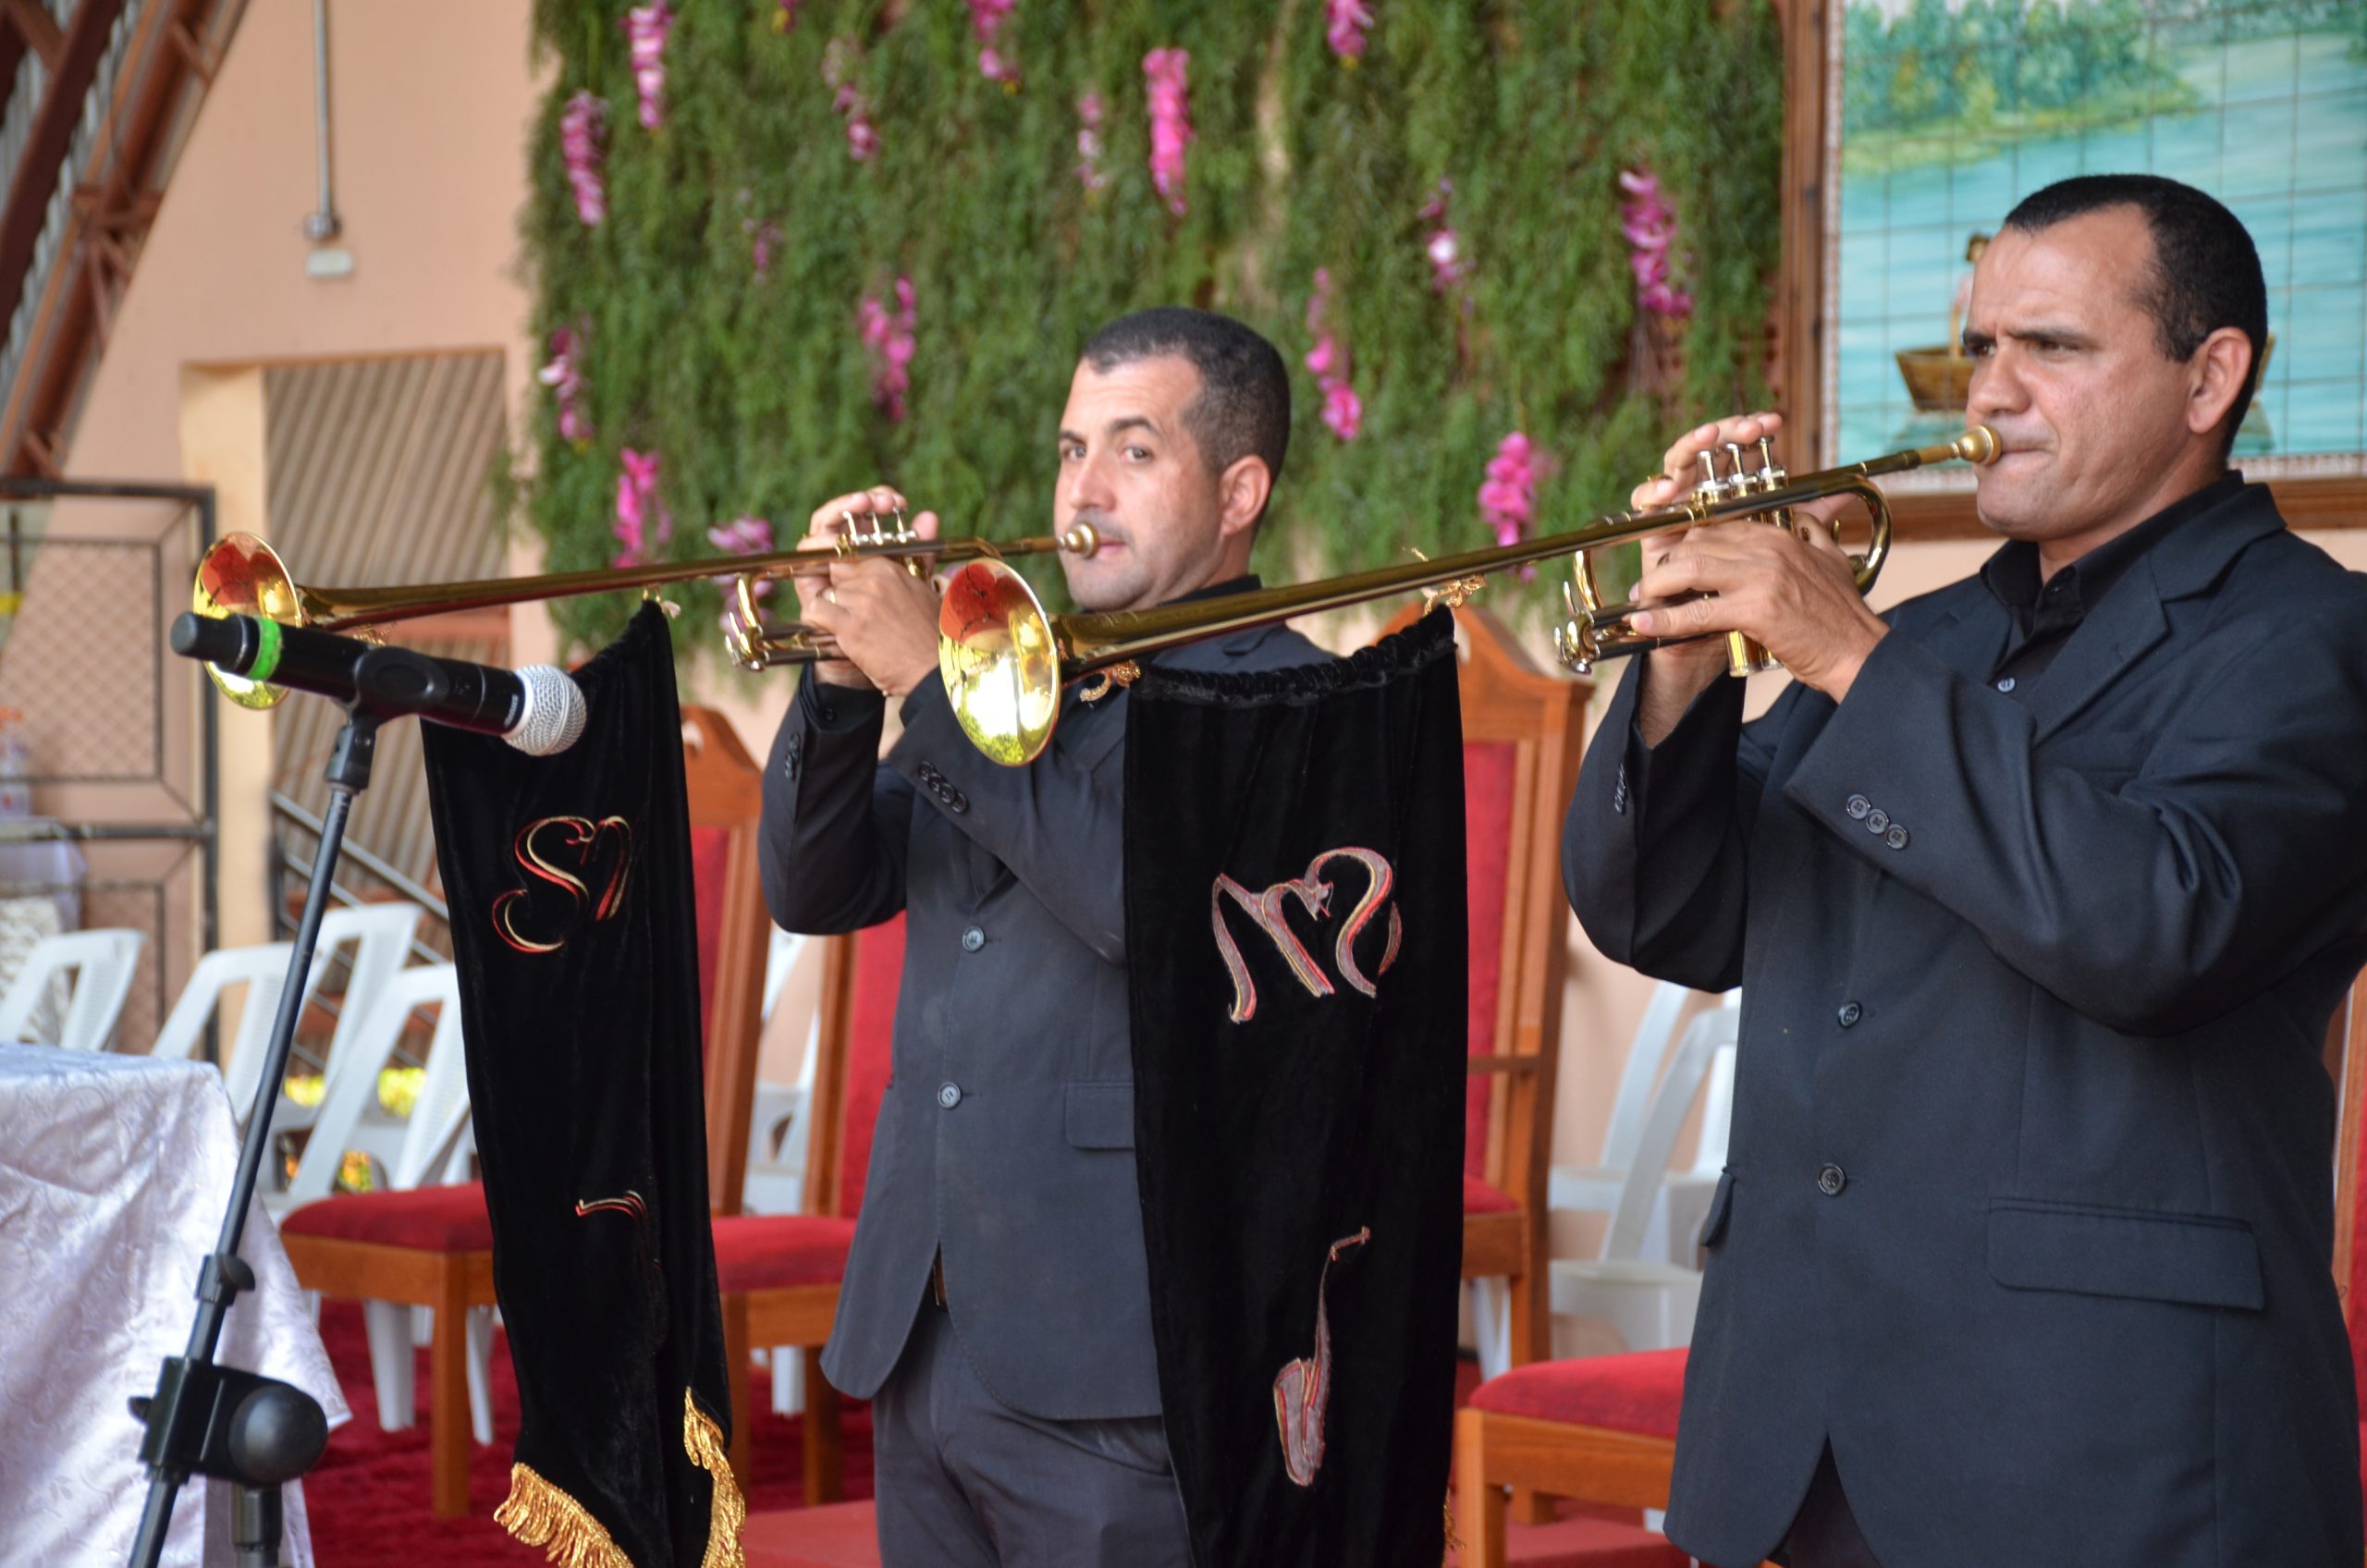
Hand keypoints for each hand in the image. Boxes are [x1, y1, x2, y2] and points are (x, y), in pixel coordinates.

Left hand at [800, 496, 943, 698]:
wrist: (936, 671)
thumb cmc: (936, 634)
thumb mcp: (928, 588)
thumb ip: (918, 554)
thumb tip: (927, 515)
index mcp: (890, 567)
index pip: (851, 553)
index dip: (847, 568)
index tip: (850, 583)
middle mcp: (873, 578)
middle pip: (834, 569)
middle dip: (837, 587)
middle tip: (848, 607)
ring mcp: (860, 601)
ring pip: (826, 592)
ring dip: (832, 609)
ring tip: (852, 628)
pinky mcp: (849, 626)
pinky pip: (816, 611)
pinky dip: (818, 621)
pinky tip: (833, 632)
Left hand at [1626, 512, 1885, 700]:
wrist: (1859, 653)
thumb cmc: (1841, 615)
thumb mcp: (1830, 560)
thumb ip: (1813, 532)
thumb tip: (1803, 517)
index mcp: (1781, 534)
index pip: (1718, 525)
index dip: (1687, 543)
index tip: (1672, 560)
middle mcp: (1768, 548)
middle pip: (1697, 542)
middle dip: (1667, 563)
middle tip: (1651, 584)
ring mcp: (1761, 576)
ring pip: (1689, 569)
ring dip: (1658, 585)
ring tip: (1642, 601)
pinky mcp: (1755, 609)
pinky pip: (1697, 613)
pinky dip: (1664, 619)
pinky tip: (1642, 624)